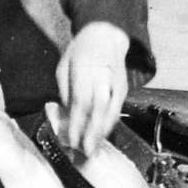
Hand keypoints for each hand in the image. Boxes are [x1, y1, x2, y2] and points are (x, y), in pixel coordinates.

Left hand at [55, 22, 129, 156]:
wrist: (106, 35)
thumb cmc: (80, 52)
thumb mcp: (64, 65)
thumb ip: (64, 90)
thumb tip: (66, 115)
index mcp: (83, 68)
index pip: (81, 100)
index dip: (77, 122)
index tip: (71, 140)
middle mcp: (102, 75)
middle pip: (98, 108)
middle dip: (91, 132)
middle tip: (84, 152)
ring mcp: (116, 81)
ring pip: (110, 110)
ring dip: (102, 132)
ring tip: (93, 149)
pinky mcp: (124, 87)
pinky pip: (118, 108)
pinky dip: (110, 123)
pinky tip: (103, 135)